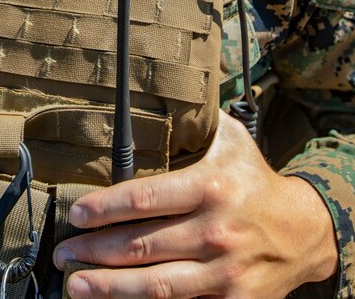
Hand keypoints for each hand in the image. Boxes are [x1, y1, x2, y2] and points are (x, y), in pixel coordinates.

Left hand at [54, 110, 337, 298]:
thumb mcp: (231, 140)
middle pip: (142, 245)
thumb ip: (195, 120)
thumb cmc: (254, 181)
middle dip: (95, 250)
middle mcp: (215, 231)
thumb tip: (159, 89)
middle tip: (63, 251)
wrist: (303, 232)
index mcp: (209, 188)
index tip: (76, 214)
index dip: (106, 208)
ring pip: (156, 285)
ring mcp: (223, 272)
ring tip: (75, 284)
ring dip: (109, 286)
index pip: (146, 199)